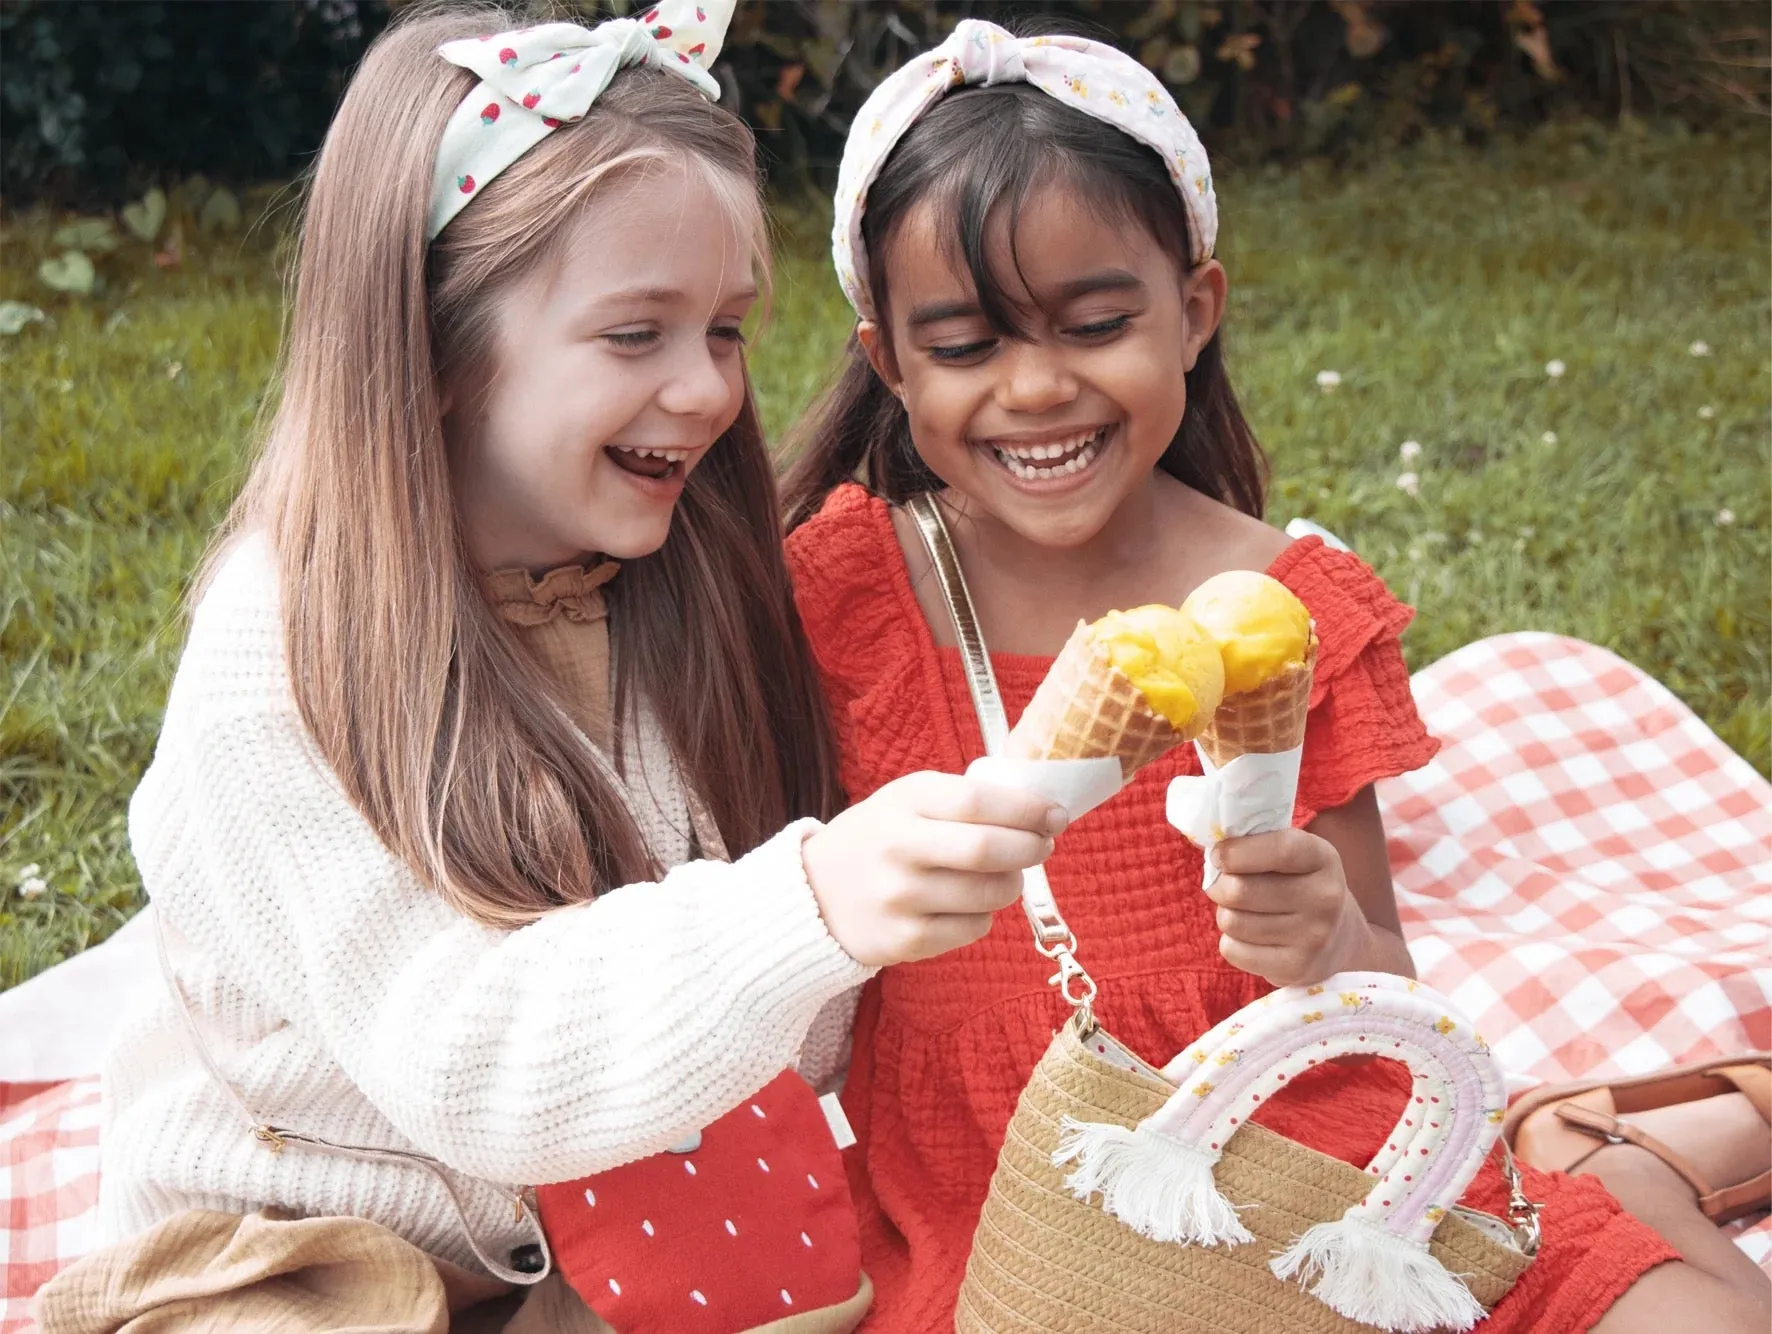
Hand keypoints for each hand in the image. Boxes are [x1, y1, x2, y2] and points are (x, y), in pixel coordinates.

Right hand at [803, 772, 1065, 967]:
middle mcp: (897, 848)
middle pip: (987, 850)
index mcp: (902, 802)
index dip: (1027, 809)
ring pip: (989, 894)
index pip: (978, 801)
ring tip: (1004, 874)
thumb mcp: (905, 801)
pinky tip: (967, 903)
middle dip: (1031, 848)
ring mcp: (899, 898)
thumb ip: (962, 800)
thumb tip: (1040, 812)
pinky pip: (974, 928)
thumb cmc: (878, 839)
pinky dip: (985, 914)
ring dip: (1012, 883)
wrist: (814, 895)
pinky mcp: (905, 941)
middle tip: (1043, 845)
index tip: (1056, 815)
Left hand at [1206, 828, 1368, 986]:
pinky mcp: (1296, 968)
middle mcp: (1325, 898)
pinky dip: (1231, 942)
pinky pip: (1233, 951)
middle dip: (1219, 886)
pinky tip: (1251, 938)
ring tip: (1242, 912)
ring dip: (1225, 914)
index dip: (1237, 852)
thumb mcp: (1293, 854)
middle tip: (1223, 886)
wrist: (1337, 938)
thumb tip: (1214, 848)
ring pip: (1232, 921)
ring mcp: (1314, 937)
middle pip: (1241, 890)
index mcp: (1323, 858)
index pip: (1280, 849)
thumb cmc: (1297, 884)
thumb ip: (1257, 844)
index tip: (1219, 856)